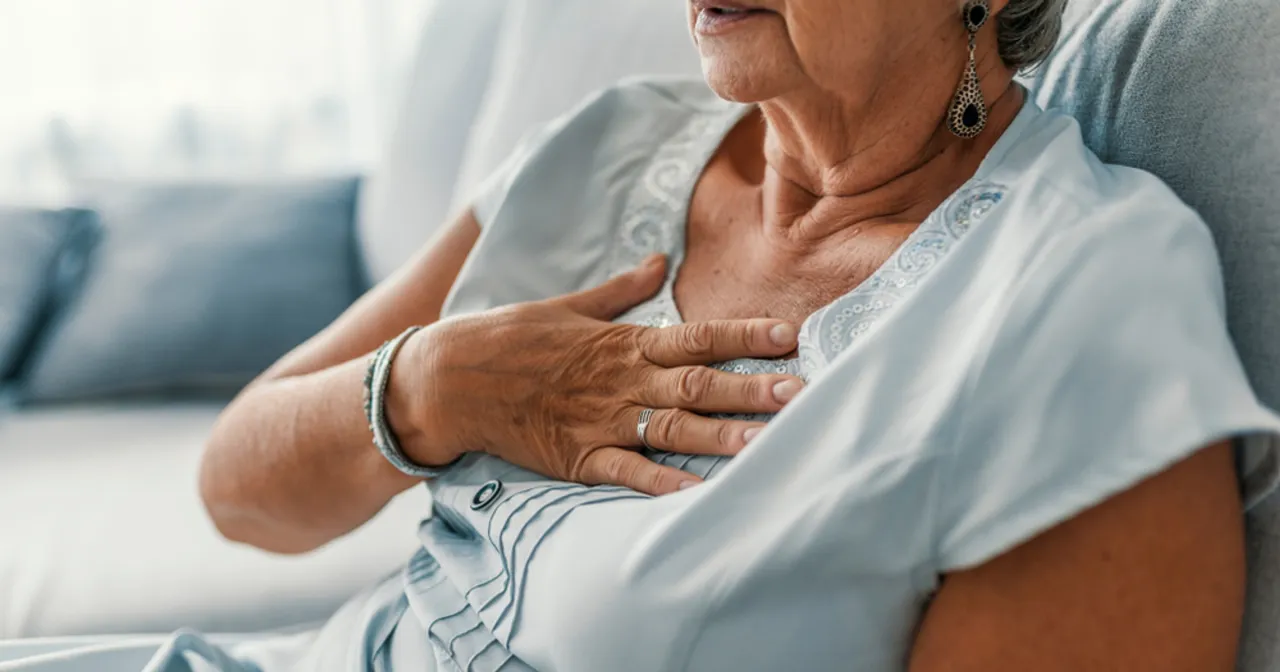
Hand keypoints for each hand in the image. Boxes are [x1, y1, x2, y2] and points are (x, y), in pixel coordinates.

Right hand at [387, 254, 803, 494]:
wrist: (451, 378)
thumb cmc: (511, 337)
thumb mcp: (569, 306)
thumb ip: (620, 290)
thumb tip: (658, 261)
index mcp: (623, 342)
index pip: (698, 336)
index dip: (745, 336)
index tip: (790, 335)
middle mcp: (621, 382)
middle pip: (698, 386)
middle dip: (751, 389)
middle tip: (801, 394)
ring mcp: (601, 421)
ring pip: (672, 431)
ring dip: (722, 437)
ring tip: (767, 444)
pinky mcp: (577, 457)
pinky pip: (626, 473)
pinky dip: (662, 485)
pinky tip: (698, 494)